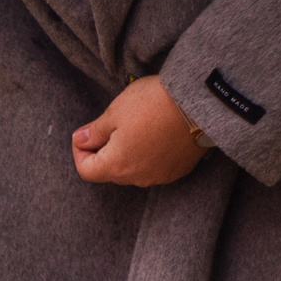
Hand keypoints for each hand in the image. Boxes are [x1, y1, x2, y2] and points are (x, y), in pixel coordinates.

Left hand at [72, 76, 209, 187]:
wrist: (200, 102)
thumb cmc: (154, 104)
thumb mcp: (116, 111)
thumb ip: (95, 131)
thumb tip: (80, 140)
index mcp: (116, 166)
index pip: (86, 171)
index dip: (80, 152)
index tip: (85, 134)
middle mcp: (136, 178)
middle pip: (109, 171)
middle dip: (103, 150)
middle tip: (110, 124)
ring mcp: (159, 176)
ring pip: (132, 169)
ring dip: (127, 152)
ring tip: (135, 125)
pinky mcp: (177, 170)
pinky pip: (154, 166)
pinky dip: (148, 154)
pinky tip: (155, 132)